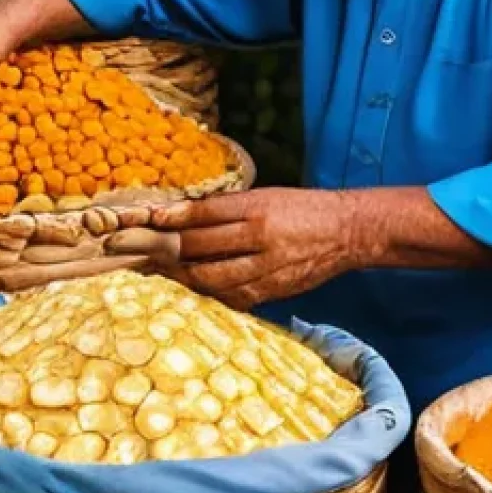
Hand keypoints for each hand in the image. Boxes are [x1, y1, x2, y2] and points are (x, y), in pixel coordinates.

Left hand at [150, 188, 361, 309]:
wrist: (345, 231)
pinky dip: (210, 292)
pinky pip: (231, 296)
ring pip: (211, 277)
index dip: (173, 216)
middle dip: (169, 248)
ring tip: (164, 271)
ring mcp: (265, 268)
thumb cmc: (302, 208)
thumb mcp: (267, 196)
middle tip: (146, 249)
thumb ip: (230, 208)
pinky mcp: (272, 290)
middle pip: (201, 246)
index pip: (205, 213)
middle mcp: (259, 237)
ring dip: (183, 275)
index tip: (150, 218)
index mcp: (256, 207)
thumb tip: (187, 216)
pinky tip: (196, 287)